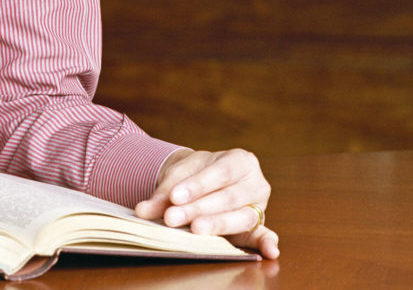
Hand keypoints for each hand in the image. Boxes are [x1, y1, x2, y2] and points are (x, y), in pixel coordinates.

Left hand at [135, 148, 278, 259]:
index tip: (174, 198)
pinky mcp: (258, 227)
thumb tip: (142, 211)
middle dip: (198, 208)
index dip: (197, 186)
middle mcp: (256, 182)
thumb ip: (163, 194)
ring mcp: (260, 206)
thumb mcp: (179, 177)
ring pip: (240, 217)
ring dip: (215, 224)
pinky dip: (267, 243)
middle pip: (227, 196)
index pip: (219, 172)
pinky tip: (270, 252)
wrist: (203, 182)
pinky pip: (263, 235)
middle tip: (172, 218)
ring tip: (195, 230)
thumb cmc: (194, 176)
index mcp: (240, 160)